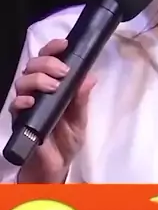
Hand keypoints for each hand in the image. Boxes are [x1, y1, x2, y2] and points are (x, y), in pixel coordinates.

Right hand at [11, 39, 96, 182]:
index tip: (64, 44)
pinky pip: (15, 105)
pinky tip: (31, 101)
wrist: (56, 165)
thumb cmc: (67, 138)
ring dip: (37, 79)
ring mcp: (28, 103)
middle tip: (62, 72)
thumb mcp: (80, 119)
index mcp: (54, 84)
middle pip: (33, 65)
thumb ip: (82, 99)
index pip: (49, 59)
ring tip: (52, 87)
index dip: (54, 48)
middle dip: (47, 63)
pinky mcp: (20, 119)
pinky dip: (22, 100)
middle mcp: (38, 90)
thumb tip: (90, 78)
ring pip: (23, 80)